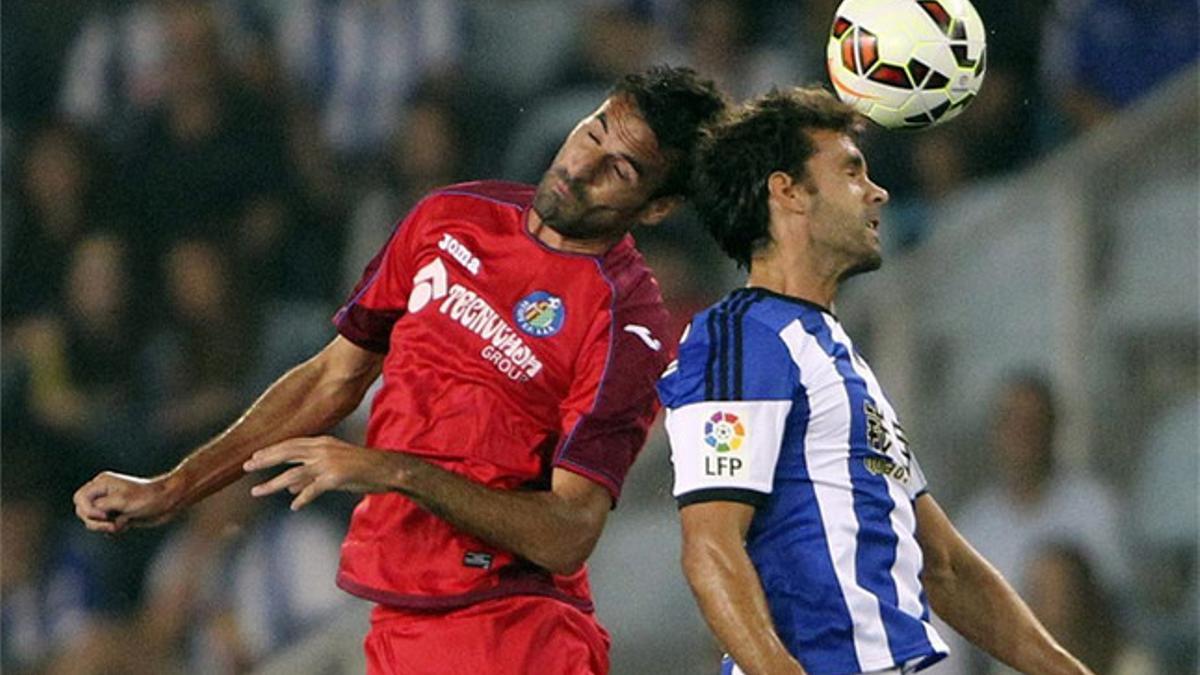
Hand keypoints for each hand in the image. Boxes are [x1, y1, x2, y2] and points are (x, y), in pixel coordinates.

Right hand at [74, 471, 182, 533]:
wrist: (168, 503)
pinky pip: (104, 527)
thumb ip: (100, 505)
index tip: (104, 515)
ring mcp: (110, 504)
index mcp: (102, 483)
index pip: (80, 498)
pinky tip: (125, 525)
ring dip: (105, 527)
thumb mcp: (122, 500)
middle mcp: (104, 493)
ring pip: (93, 521)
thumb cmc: (148, 498)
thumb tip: (88, 512)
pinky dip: (112, 529)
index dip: (87, 510)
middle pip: (83, 511)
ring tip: (120, 524)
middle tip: (111, 523)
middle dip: (95, 521)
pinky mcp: (117, 515)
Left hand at [243, 435, 405, 510]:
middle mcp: (322, 450)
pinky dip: (301, 498)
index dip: (272, 450)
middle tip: (245, 467)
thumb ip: (310, 476)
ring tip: (257, 492)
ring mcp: (328, 463)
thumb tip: (287, 487)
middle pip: (286, 453)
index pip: (291, 444)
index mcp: (323, 443)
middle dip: (264, 460)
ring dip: (272, 484)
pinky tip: (294, 506)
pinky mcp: (334, 478)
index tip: (254, 457)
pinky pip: (312, 490)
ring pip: (293, 473)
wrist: (387, 470)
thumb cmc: (363, 469)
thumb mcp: (334, 468)